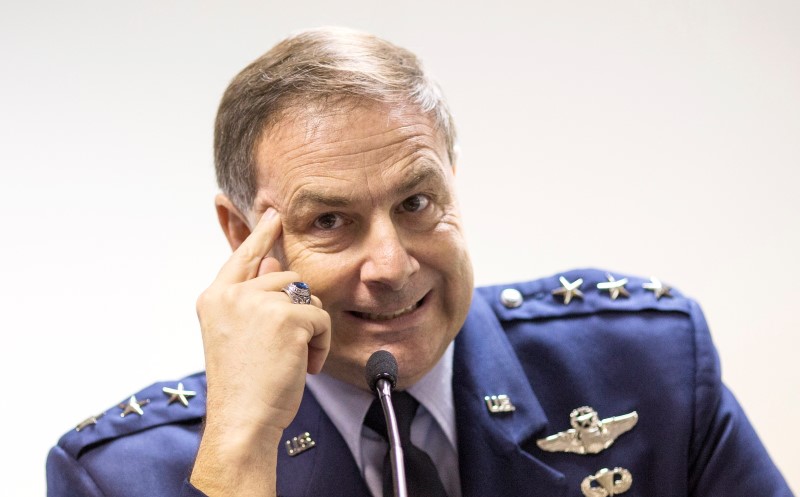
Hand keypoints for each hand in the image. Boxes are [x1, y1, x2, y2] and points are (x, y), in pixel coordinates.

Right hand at [190, 208, 330, 495]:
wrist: (241, 421)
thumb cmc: (242, 387)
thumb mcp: (238, 335)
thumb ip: (254, 299)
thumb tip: (274, 267)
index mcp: (215, 297)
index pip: (242, 255)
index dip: (261, 234)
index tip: (272, 214)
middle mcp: (233, 294)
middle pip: (287, 278)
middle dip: (298, 312)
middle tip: (287, 350)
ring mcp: (259, 302)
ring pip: (308, 298)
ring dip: (310, 329)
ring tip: (293, 360)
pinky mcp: (287, 317)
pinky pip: (321, 318)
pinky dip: (321, 344)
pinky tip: (303, 366)